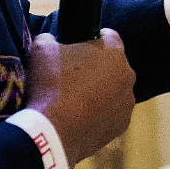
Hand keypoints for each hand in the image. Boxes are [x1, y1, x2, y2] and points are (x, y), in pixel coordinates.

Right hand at [24, 30, 135, 166]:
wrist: (52, 132)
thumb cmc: (50, 84)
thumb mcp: (42, 49)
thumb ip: (50, 38)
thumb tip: (51, 40)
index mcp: (114, 52)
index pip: (109, 36)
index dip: (93, 39)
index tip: (78, 46)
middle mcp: (127, 76)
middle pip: (113, 65)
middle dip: (97, 67)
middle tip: (73, 76)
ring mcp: (127, 103)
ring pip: (115, 90)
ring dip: (101, 91)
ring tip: (76, 100)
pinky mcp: (122, 126)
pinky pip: (112, 113)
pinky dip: (101, 114)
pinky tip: (81, 118)